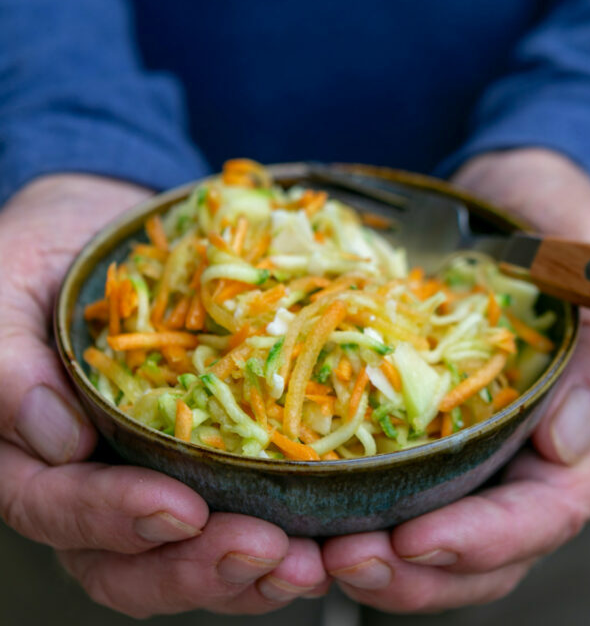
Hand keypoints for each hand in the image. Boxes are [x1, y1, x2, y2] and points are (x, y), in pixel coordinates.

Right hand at [0, 175, 325, 616]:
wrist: (103, 240)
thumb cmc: (45, 263)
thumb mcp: (7, 297)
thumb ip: (9, 365)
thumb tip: (59, 437)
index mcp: (38, 455)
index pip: (63, 511)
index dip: (117, 520)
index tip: (179, 510)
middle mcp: (100, 479)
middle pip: (136, 562)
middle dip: (202, 566)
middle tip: (271, 554)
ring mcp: (160, 470)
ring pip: (196, 551)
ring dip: (256, 569)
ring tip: (314, 562)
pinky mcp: (214, 453)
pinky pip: (246, 505)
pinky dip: (292, 528)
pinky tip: (335, 532)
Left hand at [322, 149, 589, 611]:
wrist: (506, 198)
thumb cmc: (560, 223)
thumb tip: (566, 444)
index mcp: (581, 430)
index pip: (545, 512)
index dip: (485, 541)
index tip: (415, 542)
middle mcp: (525, 448)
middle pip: (483, 544)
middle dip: (417, 569)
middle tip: (344, 562)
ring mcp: (472, 435)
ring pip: (435, 522)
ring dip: (381, 552)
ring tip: (319, 552)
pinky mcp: (425, 415)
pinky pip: (396, 472)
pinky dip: (358, 499)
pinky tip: (315, 505)